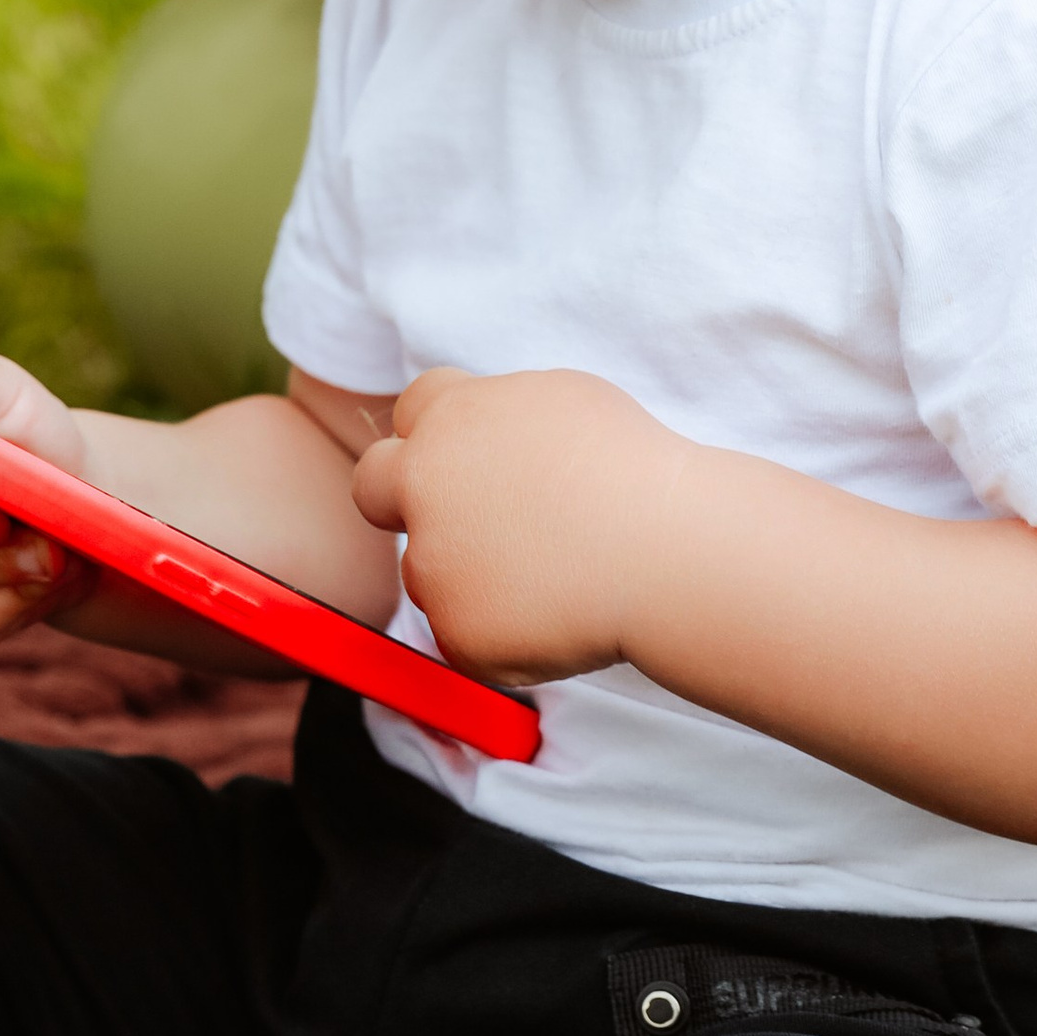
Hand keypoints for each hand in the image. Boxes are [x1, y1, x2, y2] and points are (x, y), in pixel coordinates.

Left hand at [350, 365, 676, 687]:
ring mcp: (432, 563)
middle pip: (372, 487)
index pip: (412, 413)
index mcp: (450, 420)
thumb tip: (480, 441)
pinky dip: (505, 633)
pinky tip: (563, 616)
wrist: (664, 549)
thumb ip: (496, 417)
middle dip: (399, 500)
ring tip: (556, 574)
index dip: (439, 437)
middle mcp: (422, 486)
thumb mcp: (558, 401)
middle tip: (462, 523)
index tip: (473, 460)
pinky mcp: (455, 631)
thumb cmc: (632, 469)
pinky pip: (468, 635)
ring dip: (470, 575)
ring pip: (430, 572)